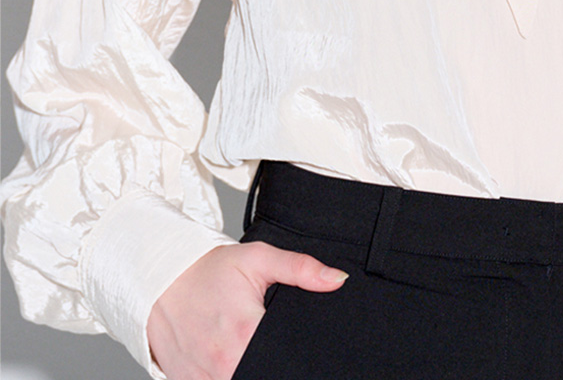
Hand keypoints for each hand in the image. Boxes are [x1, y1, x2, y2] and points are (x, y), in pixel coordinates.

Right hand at [146, 240, 347, 379]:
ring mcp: (203, 378)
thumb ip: (300, 269)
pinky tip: (234, 364)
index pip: (284, 362)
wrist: (160, 279)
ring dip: (251, 371)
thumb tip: (338, 280)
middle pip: (264, 375)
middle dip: (276, 365)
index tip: (304, 357)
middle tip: (275, 349)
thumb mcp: (258, 258)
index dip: (298, 361)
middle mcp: (223, 363)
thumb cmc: (209, 270)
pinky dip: (226, 378)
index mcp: (245, 333)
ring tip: (256, 355)